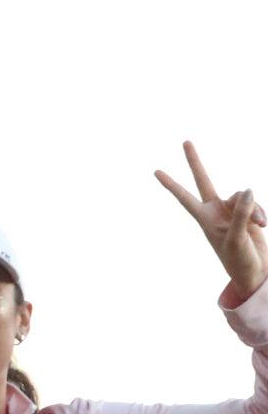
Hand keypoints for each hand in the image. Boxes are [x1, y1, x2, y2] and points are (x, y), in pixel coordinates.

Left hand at [156, 140, 267, 298]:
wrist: (255, 271)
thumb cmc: (240, 260)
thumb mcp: (238, 238)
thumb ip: (241, 213)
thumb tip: (247, 190)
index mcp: (205, 219)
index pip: (185, 197)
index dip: (171, 185)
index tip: (156, 171)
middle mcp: (215, 212)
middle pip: (204, 181)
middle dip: (195, 162)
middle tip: (185, 142)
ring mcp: (231, 210)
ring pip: (242, 195)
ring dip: (253, 209)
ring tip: (258, 225)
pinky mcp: (246, 212)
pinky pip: (253, 202)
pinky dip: (260, 212)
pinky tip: (263, 225)